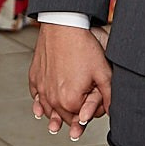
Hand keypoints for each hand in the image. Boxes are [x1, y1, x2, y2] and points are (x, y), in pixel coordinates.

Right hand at [29, 23, 111, 140]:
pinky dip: (41, 100)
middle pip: (65, 117)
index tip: (94, 99)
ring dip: (56, 111)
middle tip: (83, 104)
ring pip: (49, 110)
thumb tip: (110, 111)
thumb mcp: (103, 73)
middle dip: (74, 113)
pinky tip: (46, 100)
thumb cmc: (83, 47)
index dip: (90, 111)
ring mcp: (41, 89)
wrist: (63, 26)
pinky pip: (37, 96)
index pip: (82, 119)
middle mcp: (52, 99)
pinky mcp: (34, 78)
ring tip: (64, 108)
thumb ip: (108, 97)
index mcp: (70, 102)